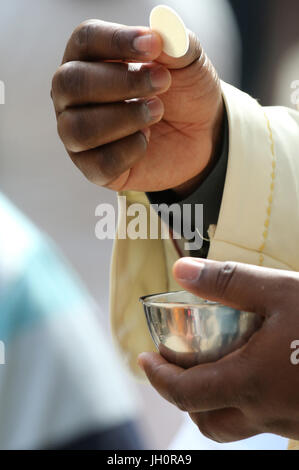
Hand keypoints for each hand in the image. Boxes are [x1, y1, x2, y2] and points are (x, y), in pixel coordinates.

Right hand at [51, 20, 223, 194]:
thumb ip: (175, 43)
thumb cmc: (184, 93)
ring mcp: (78, 133)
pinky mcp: (93, 168)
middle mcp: (73, 96)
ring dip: (124, 118)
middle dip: (121, 83)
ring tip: (157, 112)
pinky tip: (146, 140)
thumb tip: (159, 34)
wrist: (199, 136)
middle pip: (71, 83)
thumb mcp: (189, 62)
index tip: (152, 45)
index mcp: (90, 58)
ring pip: (79, 128)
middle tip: (162, 83)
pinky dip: (129, 151)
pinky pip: (100, 163)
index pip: (85, 40)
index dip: (116, 41)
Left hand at [139, 258, 298, 442]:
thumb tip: (181, 270)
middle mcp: (267, 412)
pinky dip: (243, 403)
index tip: (143, 359)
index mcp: (252, 383)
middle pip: (205, 419)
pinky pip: (263, 421)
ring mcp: (290, 421)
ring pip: (234, 425)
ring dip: (210, 403)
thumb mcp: (281, 291)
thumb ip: (228, 282)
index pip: (185, 393)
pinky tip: (252, 372)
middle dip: (179, 396)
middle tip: (171, 366)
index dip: (158, 378)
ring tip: (206, 370)